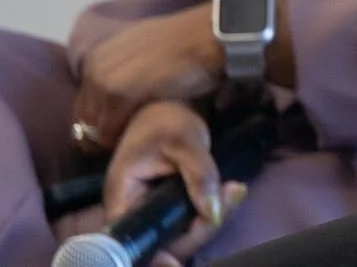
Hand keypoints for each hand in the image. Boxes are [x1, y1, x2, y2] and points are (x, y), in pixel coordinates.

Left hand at [75, 4, 219, 144]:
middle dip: (104, 132)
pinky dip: (123, 139)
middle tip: (130, 139)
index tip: (121, 130)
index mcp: (97, 55)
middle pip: (85, 118)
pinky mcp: (119, 95)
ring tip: (139, 137)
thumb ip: (123, 69)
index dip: (101, 121)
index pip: (84, 103)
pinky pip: (109, 132)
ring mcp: (104, 80)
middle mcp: (93, 67)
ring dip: (114, 137)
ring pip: (95, 128)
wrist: (207, 36)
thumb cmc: (184, 43)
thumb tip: (119, 95)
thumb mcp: (143, 51)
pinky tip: (143, 135)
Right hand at [101, 100, 249, 266]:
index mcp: (123, 198)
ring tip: (234, 192)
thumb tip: (213, 212)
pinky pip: (185, 222)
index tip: (175, 260)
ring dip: (207, 222)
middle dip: (196, 233)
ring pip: (177, 235)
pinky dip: (208, 213)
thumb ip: (199, 175)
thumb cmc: (166, 119)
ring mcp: (150, 212)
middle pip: (161, 244)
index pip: (135, 241)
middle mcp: (133, 212)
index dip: (155, 256)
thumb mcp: (185, 140)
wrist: (166, 105)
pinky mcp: (167, 208)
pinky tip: (229, 194)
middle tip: (228, 203)